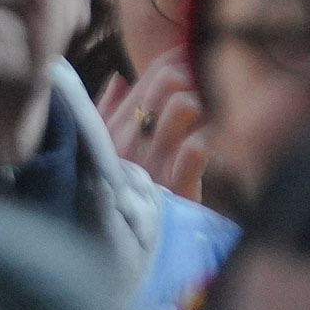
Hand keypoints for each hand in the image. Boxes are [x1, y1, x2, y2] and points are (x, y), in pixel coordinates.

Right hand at [101, 49, 208, 200]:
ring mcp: (154, 161)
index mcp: (117, 124)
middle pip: (170, 81)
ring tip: (203, 123)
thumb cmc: (115, 192)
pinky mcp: (176, 187)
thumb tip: (120, 78)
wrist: (117, 247)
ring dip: (202, 109)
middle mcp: (133, 137)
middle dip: (193, 80)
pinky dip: (208, 141)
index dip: (178, 61)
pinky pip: (197, 148)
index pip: (153, 73)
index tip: (191, 66)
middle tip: (202, 96)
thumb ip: (107, 110)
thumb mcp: (101, 149)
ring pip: (184, 105)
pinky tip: (208, 148)